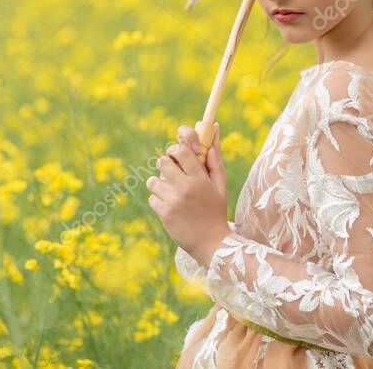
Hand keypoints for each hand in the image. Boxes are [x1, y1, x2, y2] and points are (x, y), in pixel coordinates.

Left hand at [146, 122, 230, 265]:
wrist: (211, 244)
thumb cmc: (216, 210)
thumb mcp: (220, 184)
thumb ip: (215, 157)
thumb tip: (215, 129)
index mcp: (199, 178)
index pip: (180, 150)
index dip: (176, 150)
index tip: (179, 155)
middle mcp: (184, 187)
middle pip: (162, 162)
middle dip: (166, 164)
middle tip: (173, 173)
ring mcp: (172, 201)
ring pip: (153, 180)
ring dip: (160, 183)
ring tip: (172, 192)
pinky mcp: (163, 214)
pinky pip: (152, 198)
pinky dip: (159, 200)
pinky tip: (171, 207)